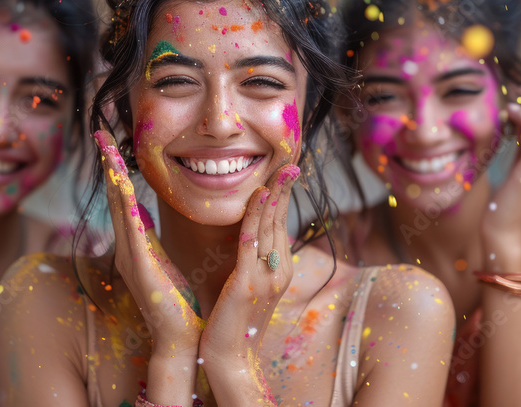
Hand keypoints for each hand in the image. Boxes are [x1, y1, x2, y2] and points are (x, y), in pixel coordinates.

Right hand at [93, 130, 204, 359]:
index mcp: (135, 244)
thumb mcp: (162, 261)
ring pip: (120, 209)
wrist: (179, 340)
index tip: (109, 140)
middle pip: (115, 197)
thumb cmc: (176, 303)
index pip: (122, 197)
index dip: (115, 168)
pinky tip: (124, 189)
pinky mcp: (142, 271)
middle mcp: (127, 248)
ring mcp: (132, 259)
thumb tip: (142, 211)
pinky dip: (127, 210)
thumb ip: (150, 238)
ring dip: (114, 178)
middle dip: (107, 164)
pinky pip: (133, 234)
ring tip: (107, 150)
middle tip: (100, 132)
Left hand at [198, 164, 299, 387]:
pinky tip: (258, 195)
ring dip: (275, 195)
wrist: (229, 358)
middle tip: (290, 162)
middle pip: (281, 221)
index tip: (285, 173)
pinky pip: (252, 241)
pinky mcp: (248, 281)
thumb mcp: (248, 289)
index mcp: (278, 271)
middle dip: (285, 190)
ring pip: (271, 226)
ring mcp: (266, 276)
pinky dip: (256, 215)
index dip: (283, 199)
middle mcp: (278, 271)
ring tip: (280, 170)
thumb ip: (252, 264)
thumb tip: (251, 243)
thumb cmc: (233, 324)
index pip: (280, 226)